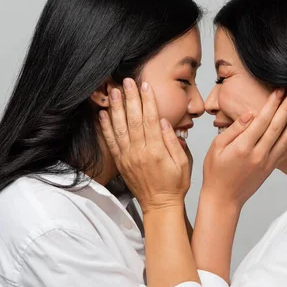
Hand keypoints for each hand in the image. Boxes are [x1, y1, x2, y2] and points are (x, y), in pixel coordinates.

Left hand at [99, 79, 189, 212]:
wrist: (160, 205)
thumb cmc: (174, 185)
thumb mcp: (182, 163)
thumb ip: (172, 141)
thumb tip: (163, 122)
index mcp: (156, 151)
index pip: (150, 119)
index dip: (147, 101)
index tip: (144, 86)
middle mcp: (139, 152)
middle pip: (133, 119)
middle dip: (130, 98)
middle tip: (126, 81)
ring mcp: (127, 157)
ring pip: (119, 128)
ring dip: (115, 108)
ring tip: (113, 91)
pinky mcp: (121, 162)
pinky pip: (111, 142)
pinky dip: (106, 127)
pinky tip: (103, 114)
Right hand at [200, 89, 286, 209]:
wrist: (224, 199)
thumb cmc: (216, 172)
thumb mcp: (216, 148)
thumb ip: (233, 130)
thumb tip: (248, 114)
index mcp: (243, 148)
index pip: (261, 121)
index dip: (272, 104)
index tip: (278, 91)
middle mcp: (258, 154)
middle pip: (277, 126)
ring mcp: (267, 162)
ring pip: (286, 138)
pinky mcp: (271, 167)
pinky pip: (286, 149)